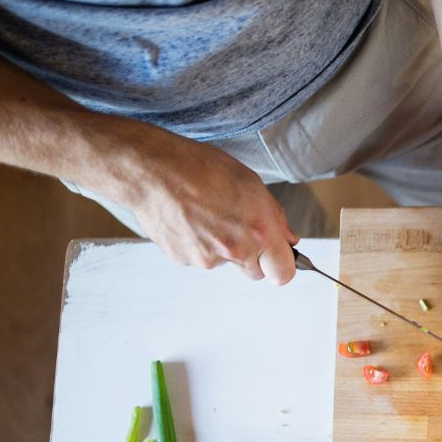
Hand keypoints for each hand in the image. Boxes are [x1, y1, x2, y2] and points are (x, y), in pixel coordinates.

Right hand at [119, 132, 297, 283]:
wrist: (153, 170)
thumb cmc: (201, 168)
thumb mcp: (250, 183)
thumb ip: (274, 217)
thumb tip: (288, 239)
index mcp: (259, 230)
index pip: (283, 273)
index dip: (281, 265)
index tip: (276, 257)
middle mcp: (236, 250)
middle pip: (255, 273)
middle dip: (253, 257)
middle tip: (238, 228)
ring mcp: (208, 258)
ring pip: (226, 263)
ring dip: (223, 247)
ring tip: (207, 214)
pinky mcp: (185, 260)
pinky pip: (200, 258)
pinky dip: (199, 244)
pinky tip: (190, 219)